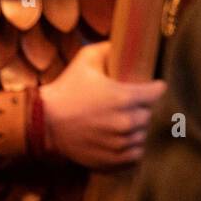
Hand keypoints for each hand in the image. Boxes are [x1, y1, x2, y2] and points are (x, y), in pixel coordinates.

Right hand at [40, 42, 165, 169]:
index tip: (152, 87)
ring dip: (137, 129)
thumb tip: (123, 42)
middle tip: (129, 105)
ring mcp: (121, 142)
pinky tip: (120, 139)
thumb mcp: (84, 61)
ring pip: (143, 135)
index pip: (156, 93)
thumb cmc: (65, 89)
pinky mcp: (115, 159)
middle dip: (142, 109)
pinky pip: (135, 154)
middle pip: (149, 115)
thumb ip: (107, 48)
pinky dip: (131, 147)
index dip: (155, 88)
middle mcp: (127, 121)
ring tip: (122, 123)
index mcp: (124, 97)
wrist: (43, 121)